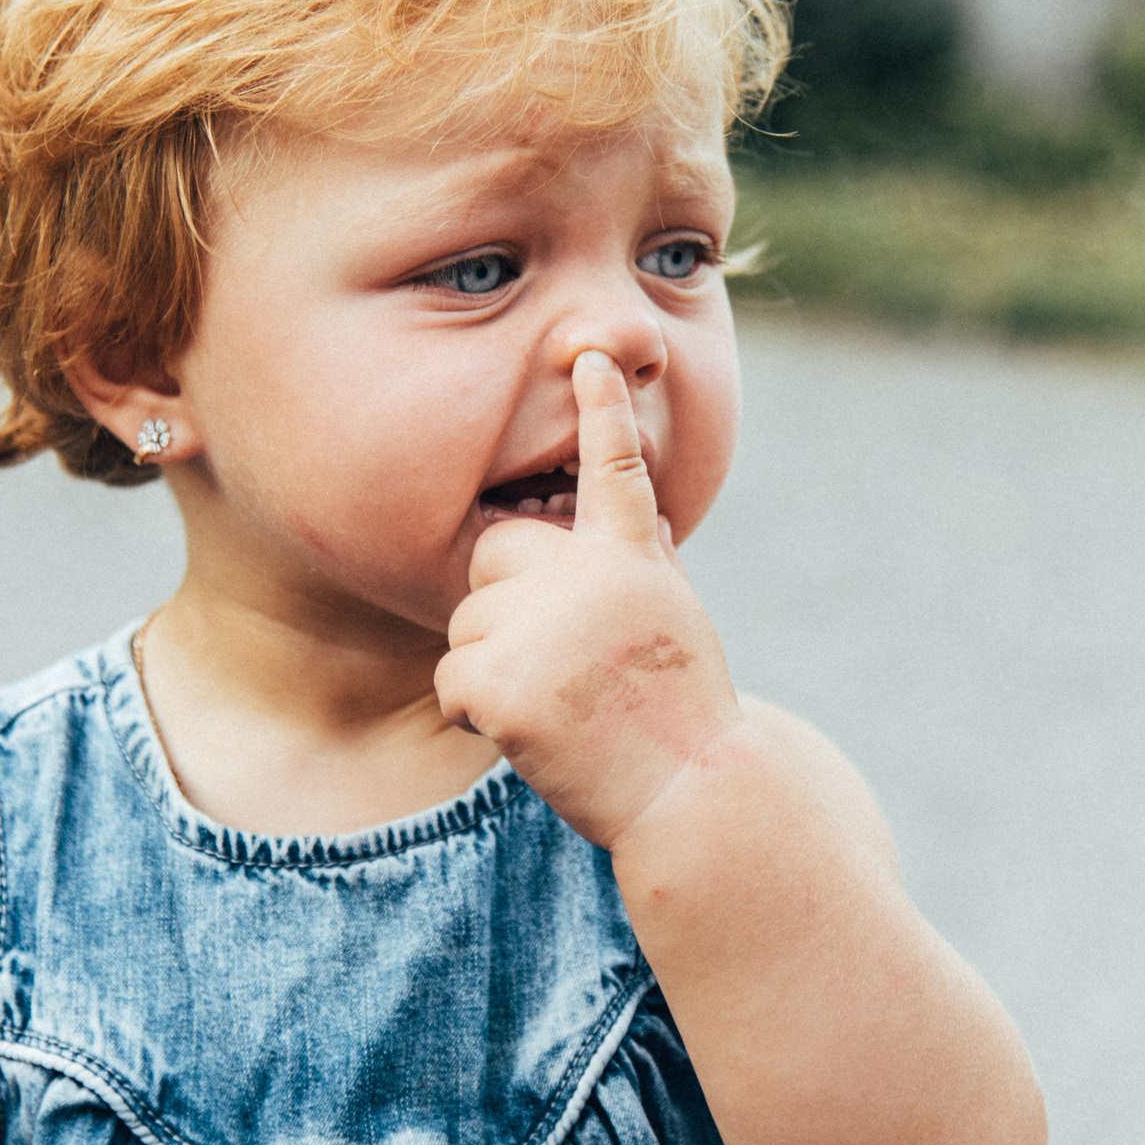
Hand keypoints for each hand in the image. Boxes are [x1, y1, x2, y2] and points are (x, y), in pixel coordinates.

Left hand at [437, 350, 741, 847]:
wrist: (692, 792)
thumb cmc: (680, 713)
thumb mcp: (668, 617)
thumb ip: (633, 565)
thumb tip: (632, 520)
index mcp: (633, 557)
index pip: (615, 466)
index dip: (602, 407)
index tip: (590, 352)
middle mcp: (587, 576)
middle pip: (494, 554)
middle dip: (506, 604)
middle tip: (559, 666)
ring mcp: (543, 625)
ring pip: (468, 626)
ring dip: (495, 671)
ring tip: (561, 708)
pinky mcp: (504, 680)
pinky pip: (453, 682)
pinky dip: (478, 714)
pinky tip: (532, 735)